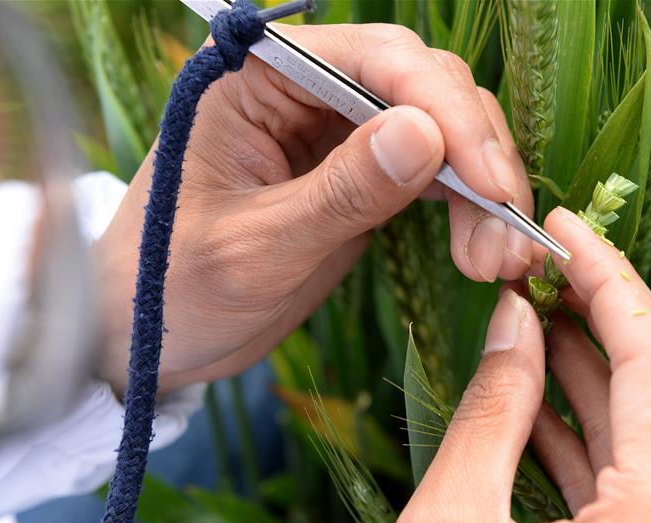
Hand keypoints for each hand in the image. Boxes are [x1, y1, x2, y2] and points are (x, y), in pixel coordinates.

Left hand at [93, 24, 533, 393]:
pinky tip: (486, 250)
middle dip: (475, 157)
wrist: (148, 336)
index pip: (376, 59)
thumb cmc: (172, 288)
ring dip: (484, 189)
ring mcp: (335, 130)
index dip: (445, 112)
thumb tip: (427, 134)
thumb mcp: (253, 249)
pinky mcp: (358, 175)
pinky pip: (433, 172)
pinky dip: (468, 208)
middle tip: (502, 239)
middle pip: (424, 86)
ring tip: (499, 260)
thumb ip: (338, 193)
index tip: (487, 183)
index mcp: (256, 76)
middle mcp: (303, 87)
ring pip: (441, 129)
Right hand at [379, 207, 650, 522]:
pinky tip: (543, 392)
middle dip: (607, 319)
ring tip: (537, 317)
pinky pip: (640, 488)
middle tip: (550, 266)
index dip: (610, 281)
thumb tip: (515, 319)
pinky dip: (593, 435)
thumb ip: (494, 406)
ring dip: (597, 374)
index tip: (570, 228)